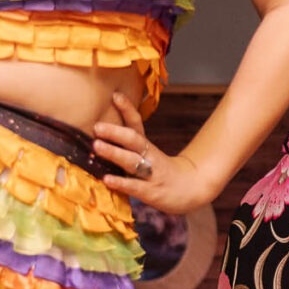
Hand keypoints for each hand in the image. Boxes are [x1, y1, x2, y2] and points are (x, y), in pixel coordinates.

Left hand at [92, 95, 215, 211]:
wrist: (191, 189)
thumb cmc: (161, 172)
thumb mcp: (148, 155)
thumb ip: (128, 147)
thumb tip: (100, 133)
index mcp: (147, 146)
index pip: (137, 124)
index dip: (127, 109)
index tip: (115, 95)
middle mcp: (150, 156)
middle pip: (134, 140)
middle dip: (115, 132)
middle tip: (97, 127)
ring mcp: (151, 173)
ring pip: (132, 161)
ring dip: (114, 153)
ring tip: (97, 146)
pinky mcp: (151, 192)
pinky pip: (135, 186)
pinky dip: (121, 183)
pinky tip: (106, 179)